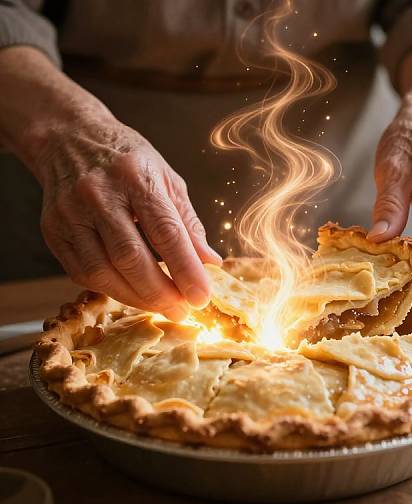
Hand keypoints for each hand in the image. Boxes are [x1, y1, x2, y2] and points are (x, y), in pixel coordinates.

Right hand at [35, 116, 221, 319]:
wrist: (71, 140)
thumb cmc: (128, 161)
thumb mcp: (167, 180)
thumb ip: (188, 223)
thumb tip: (211, 263)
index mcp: (136, 176)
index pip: (165, 231)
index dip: (186, 269)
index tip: (202, 296)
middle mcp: (99, 194)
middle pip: (131, 257)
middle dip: (160, 293)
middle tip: (183, 310)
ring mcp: (71, 213)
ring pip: (103, 271)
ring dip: (136, 297)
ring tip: (161, 305)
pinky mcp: (53, 230)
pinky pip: (81, 273)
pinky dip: (111, 289)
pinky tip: (131, 291)